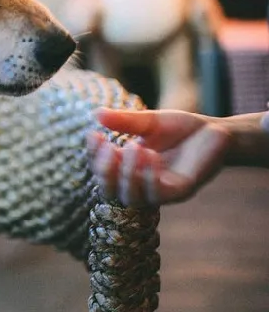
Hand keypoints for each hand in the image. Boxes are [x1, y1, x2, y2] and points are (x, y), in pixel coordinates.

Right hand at [87, 108, 230, 205]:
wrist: (217, 131)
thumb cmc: (182, 129)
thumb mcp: (149, 122)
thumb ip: (125, 121)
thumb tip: (96, 114)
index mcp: (129, 167)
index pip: (102, 169)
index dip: (94, 155)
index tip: (93, 134)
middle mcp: (140, 183)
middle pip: (111, 190)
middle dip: (104, 171)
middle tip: (106, 147)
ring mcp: (159, 190)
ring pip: (131, 196)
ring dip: (127, 174)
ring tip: (132, 147)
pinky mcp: (180, 191)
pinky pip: (158, 194)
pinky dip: (149, 177)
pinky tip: (149, 156)